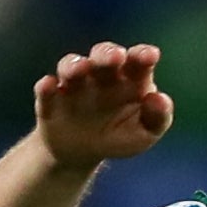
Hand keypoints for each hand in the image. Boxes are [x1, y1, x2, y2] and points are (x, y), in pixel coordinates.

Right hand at [34, 41, 173, 170]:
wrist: (81, 152)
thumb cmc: (119, 135)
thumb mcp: (144, 133)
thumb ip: (158, 118)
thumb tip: (160, 99)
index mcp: (129, 79)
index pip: (137, 62)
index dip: (142, 55)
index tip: (150, 55)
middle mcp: (101, 75)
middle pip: (103, 56)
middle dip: (107, 54)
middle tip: (115, 56)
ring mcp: (74, 85)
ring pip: (71, 67)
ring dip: (74, 65)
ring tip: (80, 69)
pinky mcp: (50, 100)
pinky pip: (46, 91)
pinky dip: (46, 88)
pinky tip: (48, 86)